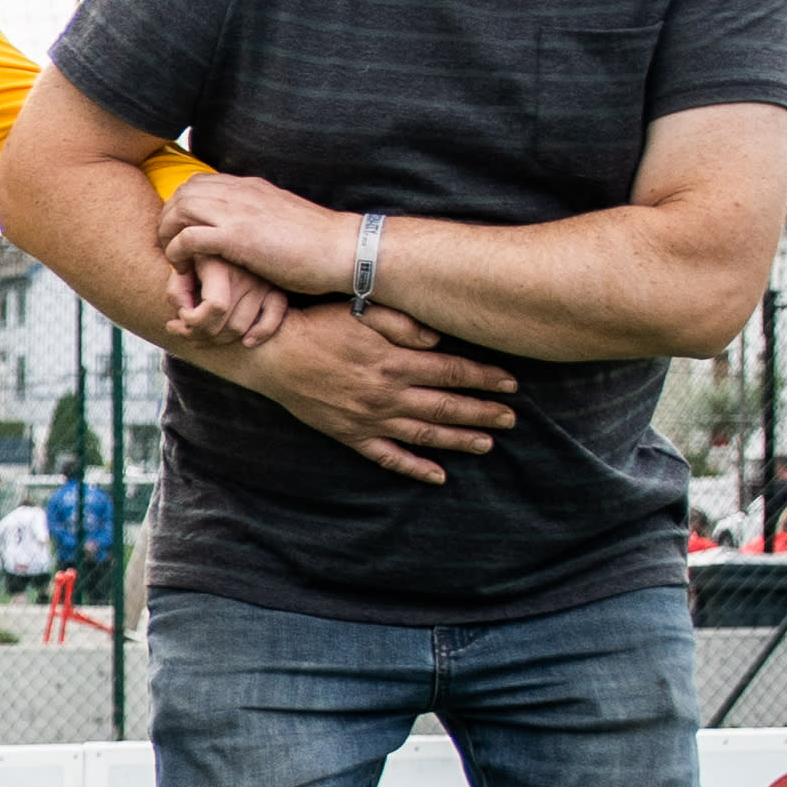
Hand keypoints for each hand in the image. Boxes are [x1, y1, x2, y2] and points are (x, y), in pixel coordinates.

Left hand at [158, 171, 359, 305]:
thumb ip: (258, 216)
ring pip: (180, 209)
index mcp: (251, 187)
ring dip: (168, 234)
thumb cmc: (317, 244)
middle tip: (170, 246)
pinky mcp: (239, 237)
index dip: (182, 206)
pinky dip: (177, 252)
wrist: (343, 250)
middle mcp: (242, 193)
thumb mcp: (281, 218)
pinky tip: (184, 268)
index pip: (200, 183)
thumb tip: (245, 227)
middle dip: (168, 219)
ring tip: (174, 258)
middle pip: (184, 192)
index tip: (182, 231)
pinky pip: (189, 237)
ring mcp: (239, 212)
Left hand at [170, 251, 290, 346]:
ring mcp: (263, 284)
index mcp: (223, 263)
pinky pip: (273, 319)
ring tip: (195, 333)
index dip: (193, 319)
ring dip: (217, 340)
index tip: (180, 314)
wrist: (223, 233)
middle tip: (181, 329)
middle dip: (199, 334)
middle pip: (228, 325)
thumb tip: (184, 313)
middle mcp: (247, 274)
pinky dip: (261, 334)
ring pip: (242, 329)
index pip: (216, 307)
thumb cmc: (195, 252)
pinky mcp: (275, 289)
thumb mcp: (181, 264)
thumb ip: (176, 288)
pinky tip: (246, 342)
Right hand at [225, 304, 519, 485]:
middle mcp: (388, 395)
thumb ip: (402, 323)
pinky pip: (388, 457)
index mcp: (395, 362)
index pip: (452, 371)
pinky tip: (438, 476)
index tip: (511, 383)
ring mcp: (370, 419)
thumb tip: (438, 340)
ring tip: (488, 443)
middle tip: (512, 418)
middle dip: (483, 412)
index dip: (484, 377)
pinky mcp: (351, 435)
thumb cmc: (318, 325)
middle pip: (446, 406)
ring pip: (424, 433)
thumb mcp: (361, 310)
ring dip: (459, 439)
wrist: (274, 356)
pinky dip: (414, 468)